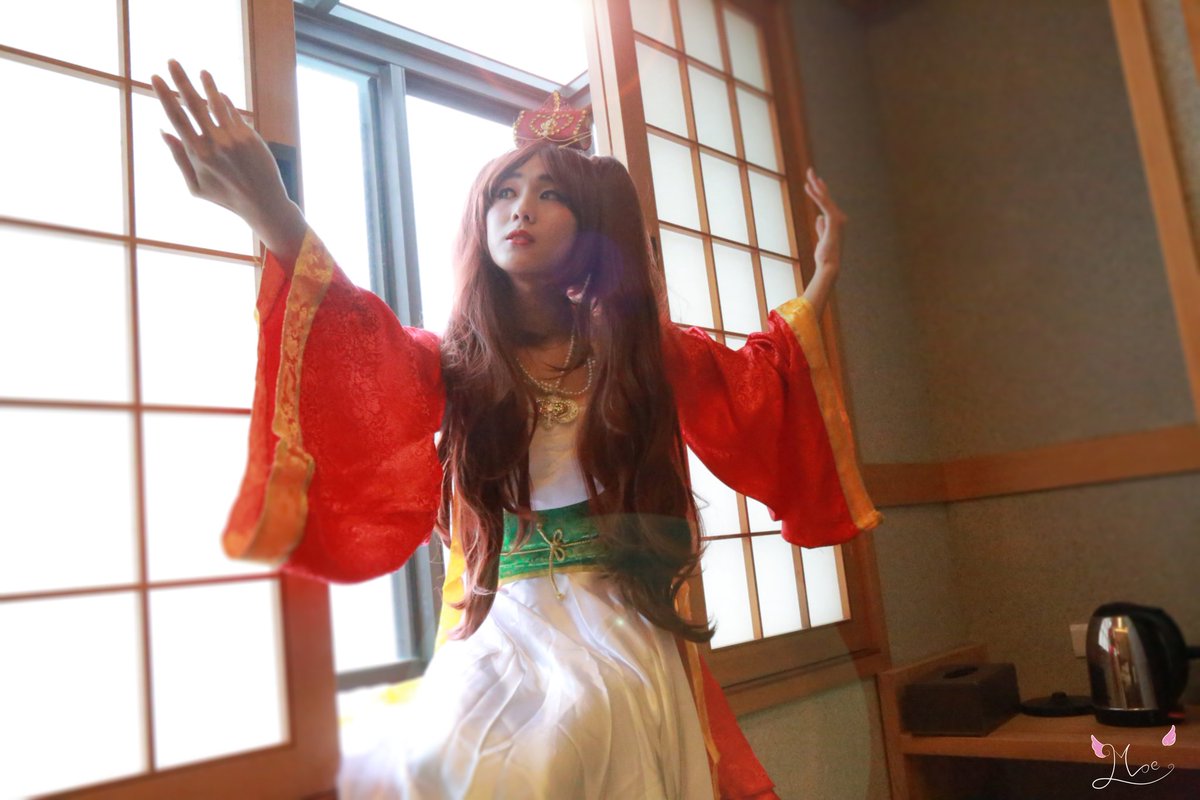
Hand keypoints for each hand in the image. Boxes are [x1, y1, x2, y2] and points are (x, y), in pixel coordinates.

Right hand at [151, 60, 290, 226]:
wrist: (263, 203)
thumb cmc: (225, 196)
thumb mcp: (196, 185)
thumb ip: (179, 158)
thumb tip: (163, 131)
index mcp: (197, 154)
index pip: (176, 118)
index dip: (164, 95)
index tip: (155, 77)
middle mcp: (214, 143)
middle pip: (193, 104)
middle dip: (181, 80)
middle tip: (172, 61)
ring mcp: (234, 138)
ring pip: (216, 103)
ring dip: (207, 85)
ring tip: (201, 72)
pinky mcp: (250, 136)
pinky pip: (234, 113)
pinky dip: (225, 102)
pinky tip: (219, 93)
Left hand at [800, 168, 846, 316]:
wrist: (829, 266)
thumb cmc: (825, 256)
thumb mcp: (822, 238)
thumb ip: (822, 227)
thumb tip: (819, 217)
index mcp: (836, 221)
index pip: (827, 202)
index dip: (820, 191)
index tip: (813, 181)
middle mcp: (839, 218)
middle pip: (826, 196)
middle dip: (818, 183)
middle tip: (810, 170)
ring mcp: (838, 219)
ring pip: (825, 198)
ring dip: (817, 185)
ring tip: (809, 174)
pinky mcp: (834, 221)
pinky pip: (824, 204)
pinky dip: (817, 195)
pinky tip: (809, 187)